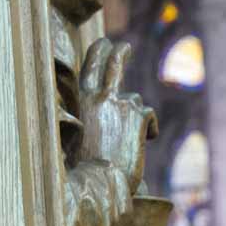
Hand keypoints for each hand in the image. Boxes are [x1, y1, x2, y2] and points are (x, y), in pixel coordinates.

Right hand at [79, 38, 157, 191]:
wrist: (100, 182)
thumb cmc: (84, 168)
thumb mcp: (75, 137)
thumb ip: (84, 120)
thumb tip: (89, 118)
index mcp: (81, 102)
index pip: (89, 69)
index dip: (97, 53)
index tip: (104, 43)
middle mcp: (100, 97)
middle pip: (113, 66)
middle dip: (119, 53)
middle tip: (124, 46)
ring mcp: (120, 105)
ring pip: (134, 100)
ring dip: (135, 115)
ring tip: (128, 140)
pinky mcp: (139, 117)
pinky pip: (149, 116)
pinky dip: (150, 128)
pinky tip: (145, 142)